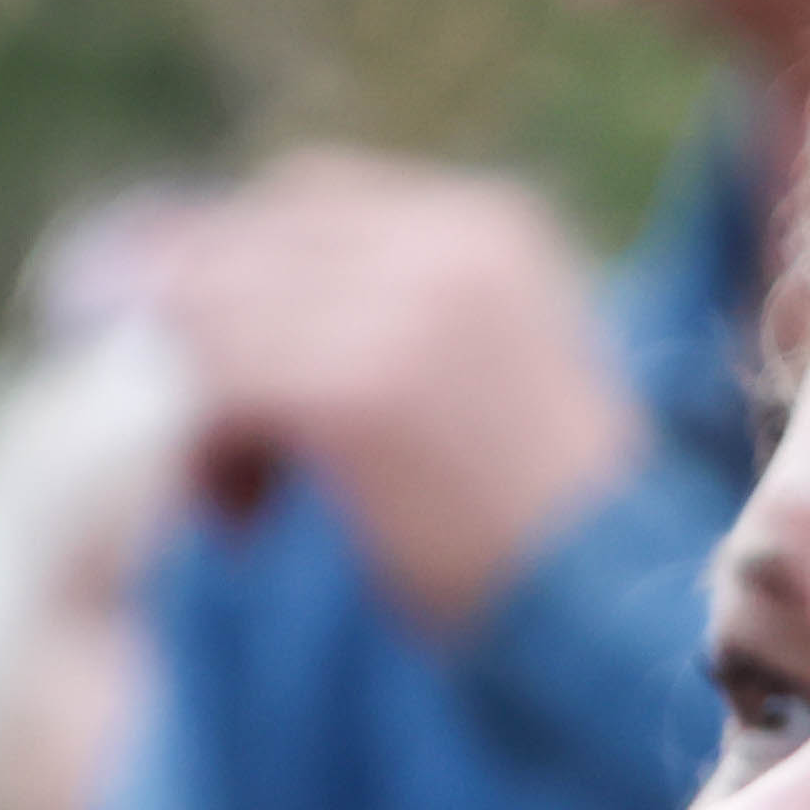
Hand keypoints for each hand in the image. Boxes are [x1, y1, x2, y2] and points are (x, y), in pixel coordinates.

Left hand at [133, 154, 643, 641]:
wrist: (614, 614)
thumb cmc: (552, 528)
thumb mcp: (494, 375)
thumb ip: (390, 312)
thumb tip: (206, 282)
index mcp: (493, 226)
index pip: (308, 194)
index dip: (237, 264)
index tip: (195, 342)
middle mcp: (446, 243)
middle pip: (249, 242)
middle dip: (206, 333)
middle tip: (222, 444)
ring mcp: (399, 312)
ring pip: (214, 309)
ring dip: (206, 403)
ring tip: (242, 493)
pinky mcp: (352, 390)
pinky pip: (218, 385)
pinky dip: (209, 453)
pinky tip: (246, 517)